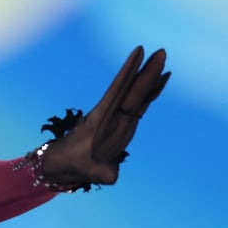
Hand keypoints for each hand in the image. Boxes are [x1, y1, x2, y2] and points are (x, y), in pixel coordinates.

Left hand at [40, 46, 169, 188]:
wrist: (64, 163)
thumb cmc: (74, 165)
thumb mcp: (88, 171)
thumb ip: (102, 173)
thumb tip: (112, 176)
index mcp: (101, 120)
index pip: (117, 91)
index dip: (127, 73)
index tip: (138, 52)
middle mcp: (110, 114)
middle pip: (131, 89)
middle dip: (145, 71)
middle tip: (161, 51)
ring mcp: (117, 117)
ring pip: (137, 93)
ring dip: (150, 78)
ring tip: (163, 59)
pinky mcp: (123, 122)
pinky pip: (140, 103)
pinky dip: (152, 92)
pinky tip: (162, 80)